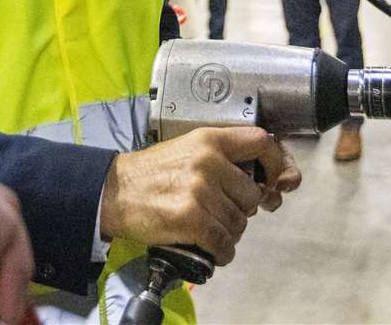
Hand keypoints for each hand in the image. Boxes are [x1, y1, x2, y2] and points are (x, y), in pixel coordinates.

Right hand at [98, 127, 295, 265]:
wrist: (114, 192)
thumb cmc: (151, 173)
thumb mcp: (188, 149)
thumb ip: (223, 159)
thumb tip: (265, 185)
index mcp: (209, 140)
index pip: (261, 142)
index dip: (276, 163)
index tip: (276, 180)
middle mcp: (208, 161)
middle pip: (252, 193)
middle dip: (242, 208)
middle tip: (222, 210)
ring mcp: (200, 190)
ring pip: (240, 222)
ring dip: (230, 232)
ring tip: (210, 227)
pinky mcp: (191, 218)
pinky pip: (224, 242)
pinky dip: (223, 251)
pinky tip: (214, 248)